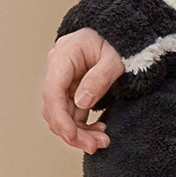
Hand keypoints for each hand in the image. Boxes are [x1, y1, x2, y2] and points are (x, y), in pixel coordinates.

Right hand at [41, 28, 124, 153]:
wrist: (122, 30)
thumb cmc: (119, 40)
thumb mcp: (116, 58)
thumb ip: (100, 78)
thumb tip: (82, 104)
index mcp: (65, 55)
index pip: (53, 92)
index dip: (60, 118)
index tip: (73, 137)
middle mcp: (58, 67)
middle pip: (55, 107)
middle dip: (72, 131)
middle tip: (96, 146)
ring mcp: (63, 78)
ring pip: (61, 113)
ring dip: (78, 131)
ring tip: (101, 141)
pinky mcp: (72, 87)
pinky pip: (71, 110)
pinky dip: (82, 124)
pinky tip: (98, 130)